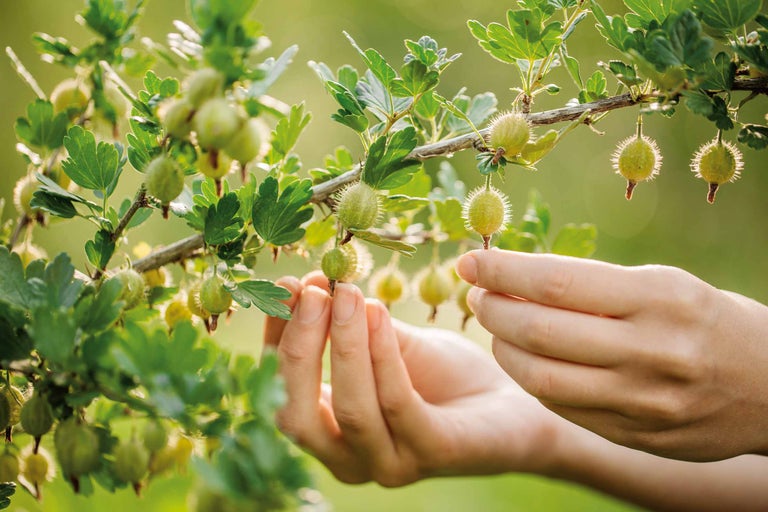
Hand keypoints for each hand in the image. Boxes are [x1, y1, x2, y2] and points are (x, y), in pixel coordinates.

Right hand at [263, 273, 562, 485]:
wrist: (515, 403)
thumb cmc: (446, 374)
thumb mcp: (390, 342)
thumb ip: (352, 324)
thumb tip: (312, 284)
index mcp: (328, 429)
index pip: (281, 389)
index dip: (279, 336)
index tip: (287, 285)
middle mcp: (348, 457)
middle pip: (297, 413)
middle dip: (301, 346)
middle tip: (313, 291)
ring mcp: (389, 464)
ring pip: (350, 409)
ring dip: (344, 345)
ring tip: (348, 295)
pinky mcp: (432, 455)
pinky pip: (398, 405)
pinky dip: (384, 355)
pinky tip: (381, 313)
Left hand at [456, 249, 767, 460]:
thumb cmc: (705, 320)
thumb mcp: (664, 285)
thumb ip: (596, 287)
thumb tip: (514, 279)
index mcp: (661, 298)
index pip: (558, 281)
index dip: (503, 271)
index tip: (471, 261)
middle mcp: (653, 351)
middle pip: (540, 332)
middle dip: (493, 310)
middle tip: (478, 295)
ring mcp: (645, 402)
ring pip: (542, 378)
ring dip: (503, 348)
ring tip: (497, 328)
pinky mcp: (637, 436)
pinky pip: (563, 408)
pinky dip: (533, 380)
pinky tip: (527, 360)